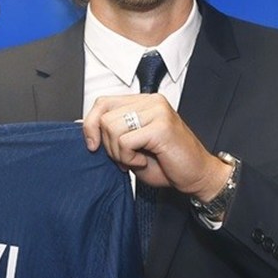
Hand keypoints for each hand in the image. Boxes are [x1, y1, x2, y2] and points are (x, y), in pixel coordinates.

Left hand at [82, 94, 230, 200]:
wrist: (197, 176)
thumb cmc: (166, 163)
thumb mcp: (130, 146)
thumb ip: (110, 133)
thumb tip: (80, 125)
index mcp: (142, 101)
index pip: (102, 102)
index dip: (90, 124)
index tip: (92, 145)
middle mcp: (150, 101)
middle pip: (104, 116)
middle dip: (107, 144)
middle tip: (124, 158)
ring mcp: (157, 111)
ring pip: (112, 128)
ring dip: (118, 153)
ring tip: (135, 159)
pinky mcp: (161, 126)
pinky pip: (125, 141)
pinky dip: (129, 158)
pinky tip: (143, 161)